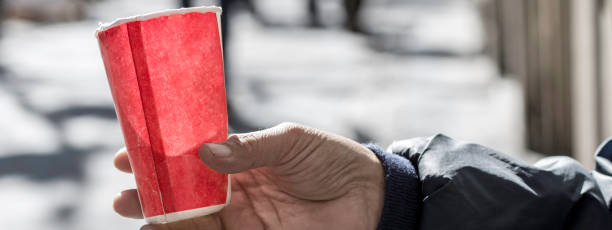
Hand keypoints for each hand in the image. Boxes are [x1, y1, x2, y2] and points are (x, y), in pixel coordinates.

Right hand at [113, 123, 384, 229]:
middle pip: (184, 192)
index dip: (162, 156)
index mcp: (240, 159)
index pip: (191, 158)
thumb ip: (250, 147)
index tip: (129, 153)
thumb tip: (205, 152)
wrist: (368, 196)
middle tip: (123, 192)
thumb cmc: (331, 160)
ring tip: (132, 210)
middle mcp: (235, 189)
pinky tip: (163, 229)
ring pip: (192, 219)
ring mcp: (242, 218)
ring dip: (162, 217)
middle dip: (152, 192)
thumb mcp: (290, 141)